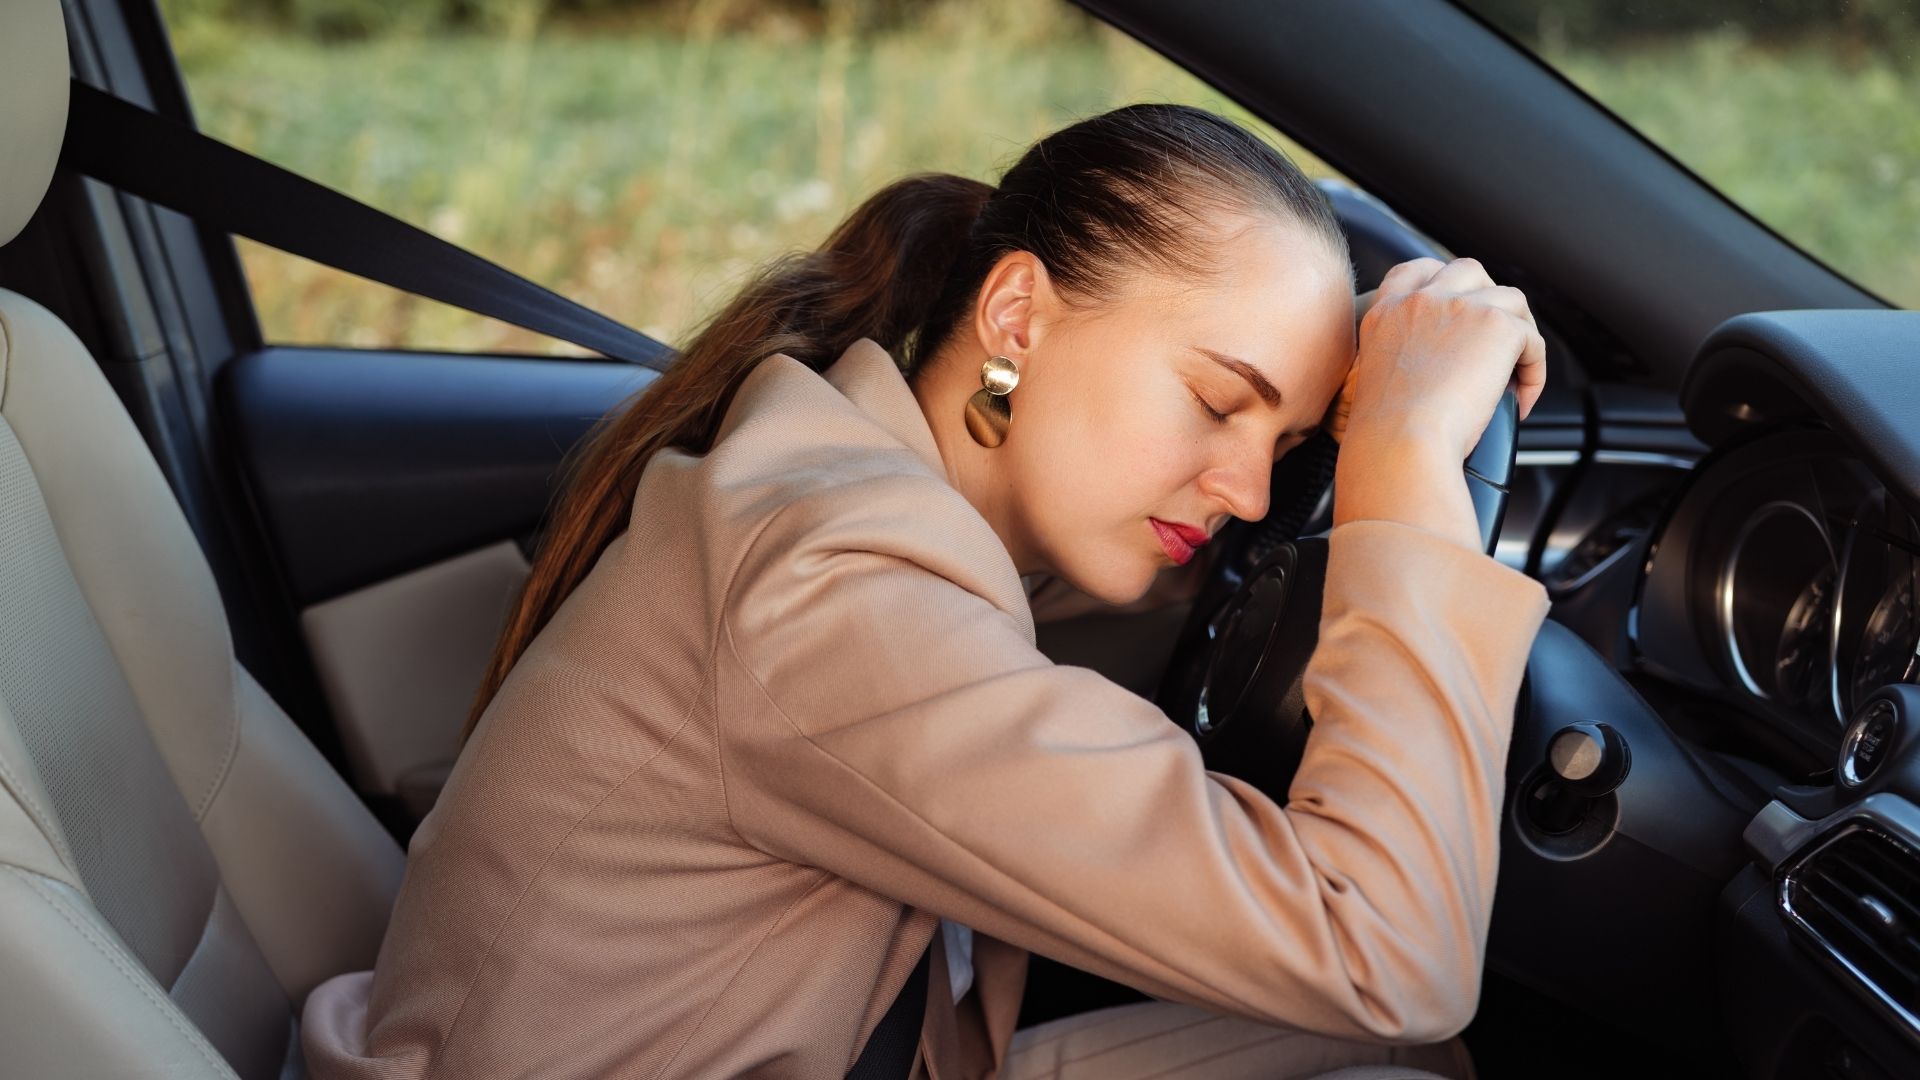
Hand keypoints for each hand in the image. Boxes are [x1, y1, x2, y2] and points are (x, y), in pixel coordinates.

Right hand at [1329, 257, 1548, 550]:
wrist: (1400, 443)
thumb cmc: (1385, 434)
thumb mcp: (1376, 381)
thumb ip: (1402, 358)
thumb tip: (1441, 367)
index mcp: (1386, 312)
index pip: (1415, 271)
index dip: (1442, 282)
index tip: (1457, 307)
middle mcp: (1421, 301)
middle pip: (1469, 271)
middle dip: (1488, 298)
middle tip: (1494, 341)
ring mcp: (1462, 307)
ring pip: (1510, 300)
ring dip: (1518, 333)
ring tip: (1515, 372)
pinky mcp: (1498, 326)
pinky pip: (1533, 340)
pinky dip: (1534, 372)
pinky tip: (1520, 403)